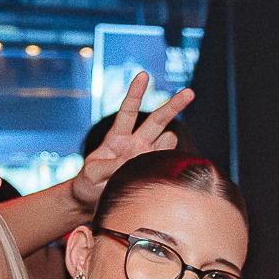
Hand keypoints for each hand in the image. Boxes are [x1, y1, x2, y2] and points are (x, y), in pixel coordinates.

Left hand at [69, 73, 195, 208]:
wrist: (93, 204)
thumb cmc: (88, 185)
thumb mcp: (92, 173)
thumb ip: (110, 166)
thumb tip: (133, 161)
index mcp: (117, 139)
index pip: (128, 111)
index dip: (135, 93)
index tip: (143, 75)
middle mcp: (136, 145)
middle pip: (157, 120)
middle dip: (173, 106)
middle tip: (190, 93)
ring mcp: (147, 159)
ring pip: (167, 142)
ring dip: (167, 146)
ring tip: (153, 157)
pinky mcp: (154, 173)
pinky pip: (167, 164)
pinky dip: (168, 166)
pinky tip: (161, 173)